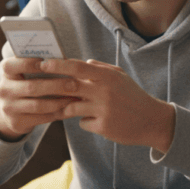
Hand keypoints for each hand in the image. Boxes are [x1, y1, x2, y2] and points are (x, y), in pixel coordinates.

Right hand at [0, 57, 79, 140]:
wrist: (11, 111)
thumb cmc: (26, 83)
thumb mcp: (25, 72)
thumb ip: (39, 64)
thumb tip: (63, 59)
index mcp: (7, 72)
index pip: (13, 65)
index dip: (31, 63)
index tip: (52, 62)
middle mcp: (5, 89)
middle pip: (32, 87)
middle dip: (56, 85)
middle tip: (75, 84)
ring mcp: (9, 108)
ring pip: (38, 105)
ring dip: (60, 101)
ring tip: (76, 97)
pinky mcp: (17, 122)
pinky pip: (42, 118)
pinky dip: (58, 113)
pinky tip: (70, 108)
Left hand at [39, 58, 175, 151]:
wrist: (152, 121)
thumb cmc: (134, 96)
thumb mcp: (121, 77)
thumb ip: (101, 68)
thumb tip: (83, 61)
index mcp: (108, 77)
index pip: (78, 67)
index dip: (59, 65)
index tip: (44, 64)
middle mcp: (105, 92)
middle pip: (69, 87)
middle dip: (50, 86)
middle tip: (37, 85)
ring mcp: (103, 110)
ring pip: (72, 108)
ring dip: (68, 108)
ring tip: (71, 108)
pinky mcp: (103, 127)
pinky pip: (83, 123)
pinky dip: (85, 121)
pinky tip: (97, 121)